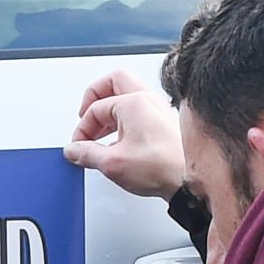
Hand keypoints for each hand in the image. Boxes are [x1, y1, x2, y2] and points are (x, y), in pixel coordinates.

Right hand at [65, 70, 186, 200]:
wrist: (189, 181)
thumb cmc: (162, 167)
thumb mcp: (112, 163)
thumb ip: (87, 153)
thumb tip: (74, 150)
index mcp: (133, 102)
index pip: (95, 108)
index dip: (82, 128)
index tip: (79, 145)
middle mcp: (148, 99)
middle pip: (113, 82)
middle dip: (94, 98)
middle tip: (86, 116)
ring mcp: (159, 108)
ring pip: (127, 94)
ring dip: (110, 110)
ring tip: (100, 132)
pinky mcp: (165, 121)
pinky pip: (139, 109)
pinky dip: (124, 119)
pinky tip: (119, 139)